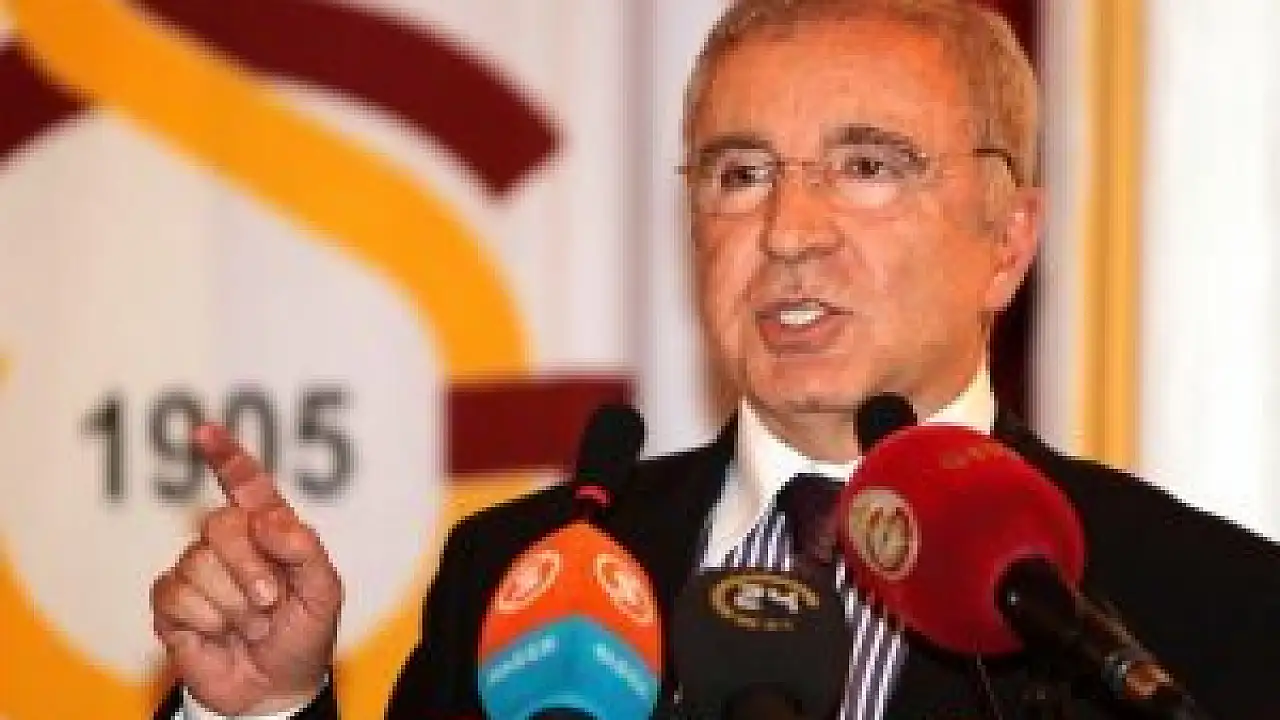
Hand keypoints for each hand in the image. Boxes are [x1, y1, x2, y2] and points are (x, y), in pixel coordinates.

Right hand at [151, 423, 342, 714]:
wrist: (277, 687)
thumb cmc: (304, 633)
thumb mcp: (324, 592)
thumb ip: (305, 549)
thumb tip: (269, 520)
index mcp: (269, 528)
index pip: (246, 484)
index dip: (227, 456)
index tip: (206, 431)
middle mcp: (229, 542)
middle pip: (221, 524)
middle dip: (252, 569)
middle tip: (271, 602)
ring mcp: (197, 569)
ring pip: (199, 564)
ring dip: (235, 605)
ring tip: (252, 625)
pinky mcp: (171, 602)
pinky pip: (178, 596)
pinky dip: (208, 621)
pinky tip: (220, 634)